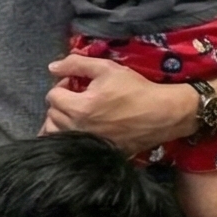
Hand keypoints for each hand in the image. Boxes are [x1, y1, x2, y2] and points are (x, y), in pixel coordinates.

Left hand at [42, 54, 197, 152]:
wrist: (164, 114)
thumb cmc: (136, 89)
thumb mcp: (107, 69)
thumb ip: (76, 64)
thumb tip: (52, 67)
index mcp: (79, 107)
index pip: (52, 96)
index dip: (63, 86)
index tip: (76, 84)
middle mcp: (78, 128)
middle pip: (52, 114)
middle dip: (61, 103)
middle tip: (77, 97)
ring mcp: (87, 143)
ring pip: (56, 133)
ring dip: (60, 120)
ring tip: (76, 112)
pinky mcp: (97, 151)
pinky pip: (70, 147)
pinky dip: (68, 137)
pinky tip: (80, 128)